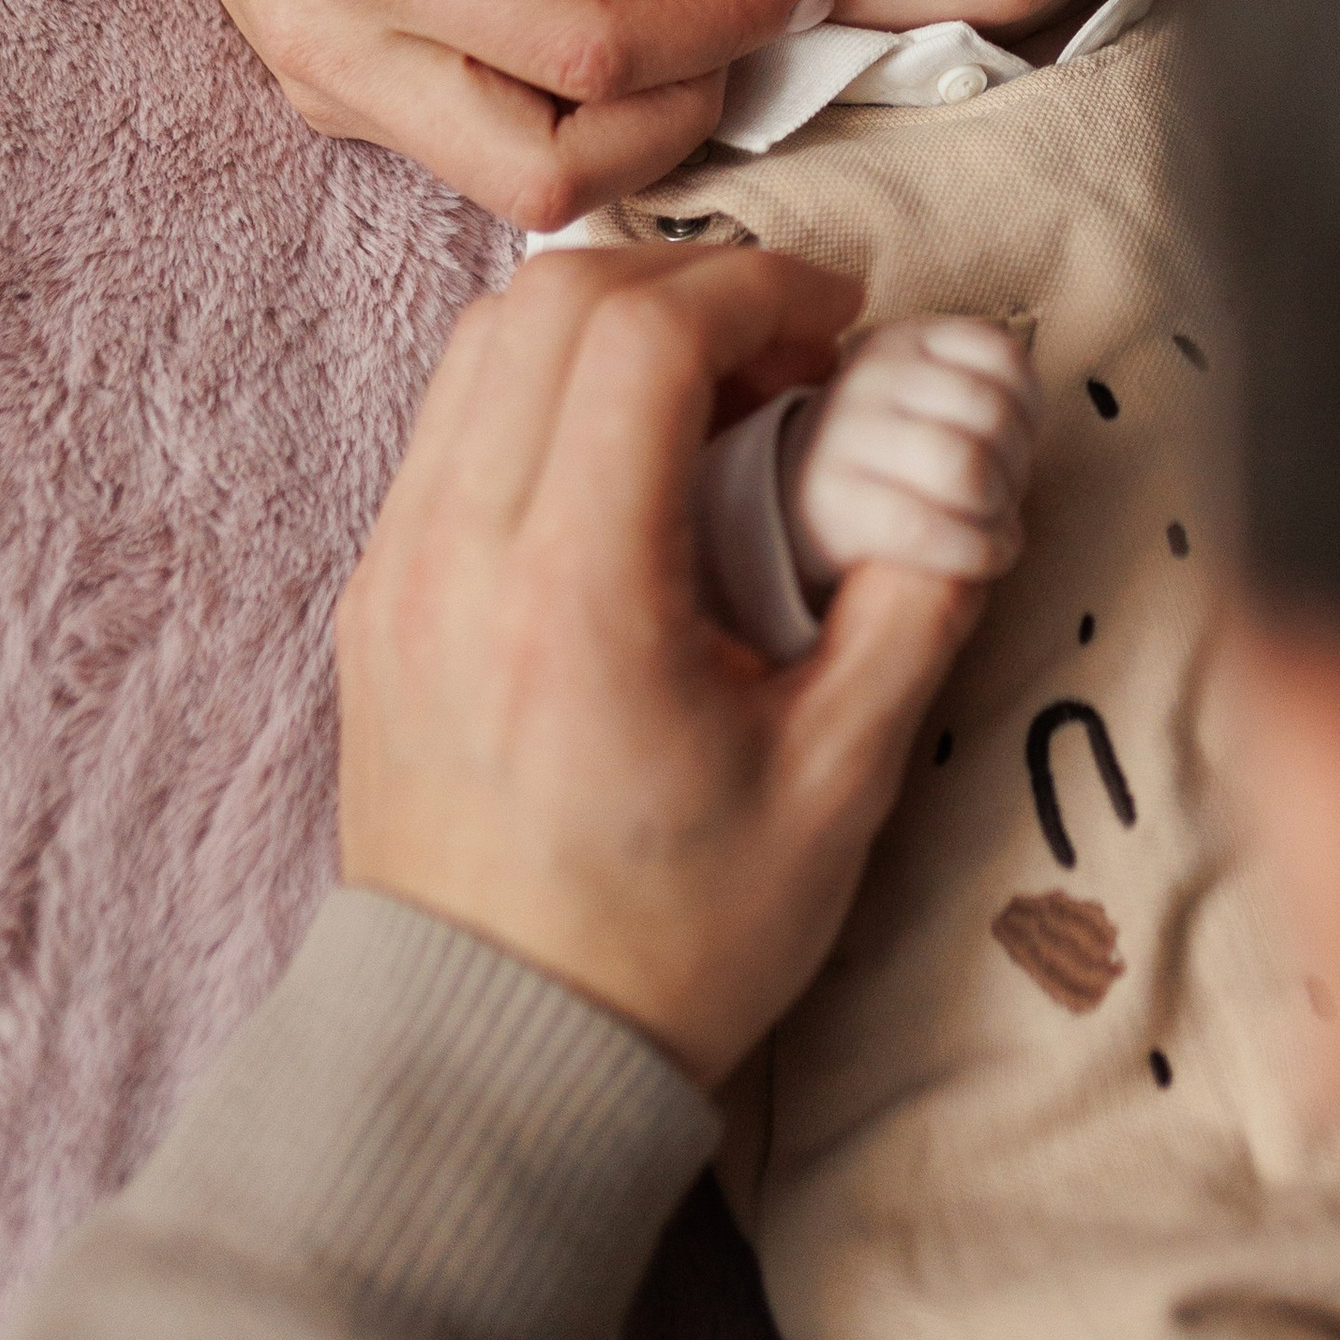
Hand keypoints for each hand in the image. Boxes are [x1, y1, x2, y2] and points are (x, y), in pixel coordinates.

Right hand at [108, 0, 832, 231]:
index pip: (589, 49)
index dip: (721, 28)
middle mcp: (345, 51)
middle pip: (556, 175)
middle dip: (682, 116)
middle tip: (739, 21)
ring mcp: (336, 92)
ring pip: (524, 187)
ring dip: (625, 121)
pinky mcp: (341, 103)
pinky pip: (482, 152)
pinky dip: (563, 106)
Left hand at [337, 246, 981, 1090]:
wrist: (490, 1058)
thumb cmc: (668, 942)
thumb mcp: (839, 782)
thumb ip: (911, 604)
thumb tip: (964, 474)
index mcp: (572, 598)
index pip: (643, 335)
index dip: (759, 287)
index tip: (839, 325)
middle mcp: (456, 557)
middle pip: (553, 300)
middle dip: (694, 281)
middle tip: (793, 346)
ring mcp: (395, 569)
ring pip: (485, 340)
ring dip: (613, 320)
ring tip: (720, 391)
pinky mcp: (376, 594)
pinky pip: (453, 417)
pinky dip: (548, 384)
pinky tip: (636, 456)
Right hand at [785, 317, 1038, 599]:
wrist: (798, 496)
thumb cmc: (892, 451)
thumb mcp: (927, 395)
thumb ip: (981, 395)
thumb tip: (1024, 452)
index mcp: (905, 339)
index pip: (1003, 357)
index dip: (1029, 410)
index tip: (1017, 442)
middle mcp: (871, 375)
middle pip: (991, 415)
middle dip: (1016, 468)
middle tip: (1004, 496)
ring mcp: (846, 434)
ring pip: (965, 470)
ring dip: (999, 511)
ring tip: (993, 524)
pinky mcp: (833, 501)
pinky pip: (927, 528)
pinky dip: (977, 551)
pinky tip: (986, 556)